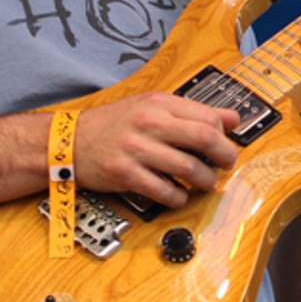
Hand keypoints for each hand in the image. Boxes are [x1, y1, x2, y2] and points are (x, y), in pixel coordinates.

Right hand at [74, 92, 239, 207]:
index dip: (224, 135)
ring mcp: (136, 149)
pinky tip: (179, 195)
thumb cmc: (112, 124)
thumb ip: (190, 112)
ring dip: (204, 181)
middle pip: (204, 138)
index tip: (225, 145)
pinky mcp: (125, 174)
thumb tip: (232, 118)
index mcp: (158, 103)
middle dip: (224, 156)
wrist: (68, 141)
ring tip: (205, 183)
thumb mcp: (151, 106)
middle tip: (226, 165)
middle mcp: (149, 123)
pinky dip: (178, 197)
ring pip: (188, 167)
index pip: (207, 116)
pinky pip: (163, 191)